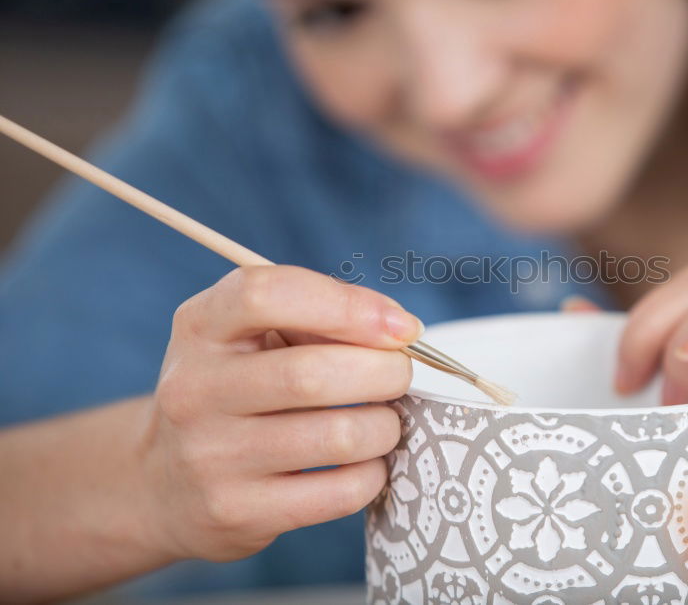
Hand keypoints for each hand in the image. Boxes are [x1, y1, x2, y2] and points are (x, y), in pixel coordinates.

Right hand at [138, 266, 421, 561]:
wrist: (165, 484)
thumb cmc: (235, 390)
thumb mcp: (251, 336)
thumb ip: (318, 317)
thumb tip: (400, 331)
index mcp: (200, 327)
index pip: (268, 295)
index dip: (347, 306)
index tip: (400, 327)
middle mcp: (194, 389)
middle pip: (312, 374)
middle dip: (385, 372)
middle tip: (401, 375)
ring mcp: (211, 457)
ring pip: (337, 436)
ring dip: (384, 426)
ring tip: (382, 421)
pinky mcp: (238, 513)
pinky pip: (339, 491)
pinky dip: (372, 473)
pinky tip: (364, 463)